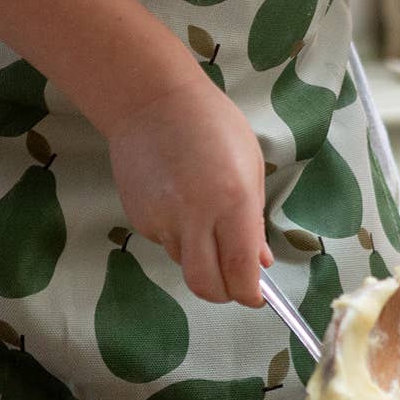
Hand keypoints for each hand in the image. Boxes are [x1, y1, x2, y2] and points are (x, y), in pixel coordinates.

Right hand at [105, 73, 273, 306]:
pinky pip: (166, 242)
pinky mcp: (139, 219)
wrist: (151, 102)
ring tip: (205, 217)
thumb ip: (255, 219)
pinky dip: (179, 236)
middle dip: (224, 293)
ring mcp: (162, 220)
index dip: (250, 293)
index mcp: (232, 201)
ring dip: (201, 257)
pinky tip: (180, 201)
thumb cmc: (212, 123)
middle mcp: (195, 217)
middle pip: (206, 285)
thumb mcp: (249, 165)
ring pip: (186, 263)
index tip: (257, 296)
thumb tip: (261, 260)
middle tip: (235, 282)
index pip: (240, 270)